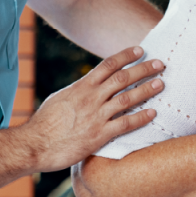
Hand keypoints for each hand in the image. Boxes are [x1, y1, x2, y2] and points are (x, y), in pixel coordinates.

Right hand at [22, 46, 164, 172]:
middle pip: (122, 78)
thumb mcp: (61, 98)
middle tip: (160, 64)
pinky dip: (141, 117)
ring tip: (161, 84)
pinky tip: (153, 113)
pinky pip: (125, 124)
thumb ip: (78, 91)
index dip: (126, 56)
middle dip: (143, 69)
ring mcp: (96, 116)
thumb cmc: (45, 123)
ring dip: (146, 90)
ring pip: (127, 98)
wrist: (34, 145)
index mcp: (81, 87)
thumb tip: (89, 85)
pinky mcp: (98, 135)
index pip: (108, 65)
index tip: (140, 50)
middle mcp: (91, 98)